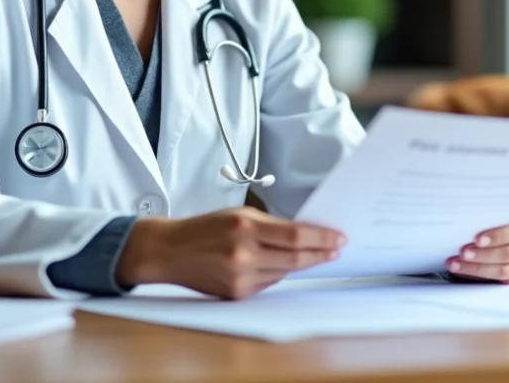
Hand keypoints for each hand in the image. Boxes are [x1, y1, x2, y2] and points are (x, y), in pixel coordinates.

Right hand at [115, 207, 344, 299]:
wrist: (170, 251)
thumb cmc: (204, 228)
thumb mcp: (238, 214)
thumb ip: (270, 224)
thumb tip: (304, 233)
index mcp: (245, 228)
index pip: (295, 235)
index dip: (321, 237)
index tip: (338, 238)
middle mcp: (244, 254)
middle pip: (295, 258)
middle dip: (320, 253)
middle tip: (336, 249)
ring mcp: (240, 277)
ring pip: (285, 272)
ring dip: (303, 264)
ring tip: (318, 254)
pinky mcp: (237, 293)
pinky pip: (269, 283)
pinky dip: (279, 273)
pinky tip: (284, 265)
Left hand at [446, 207, 508, 283]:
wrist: (498, 229)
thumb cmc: (495, 216)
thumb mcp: (496, 210)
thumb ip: (490, 214)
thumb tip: (468, 218)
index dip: (498, 236)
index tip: (476, 239)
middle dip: (484, 254)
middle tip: (463, 252)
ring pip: (506, 269)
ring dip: (478, 267)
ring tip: (456, 262)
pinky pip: (501, 280)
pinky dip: (477, 273)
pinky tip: (460, 268)